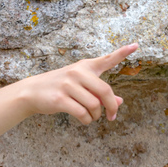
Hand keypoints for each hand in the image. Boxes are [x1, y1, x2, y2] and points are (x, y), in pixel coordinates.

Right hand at [20, 43, 137, 124]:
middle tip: (112, 116)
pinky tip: (85, 120)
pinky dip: (87, 120)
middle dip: (111, 107)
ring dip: (96, 116)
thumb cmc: (59, 88)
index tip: (136, 45)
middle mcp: (77, 73)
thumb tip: (119, 102)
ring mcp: (68, 85)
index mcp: (84, 67)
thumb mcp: (79, 86)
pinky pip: (82, 114)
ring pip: (94, 105)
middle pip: (105, 91)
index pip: (106, 59)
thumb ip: (99, 93)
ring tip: (92, 117)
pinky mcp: (60, 99)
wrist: (31, 92)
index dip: (122, 53)